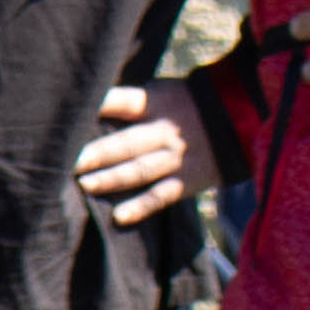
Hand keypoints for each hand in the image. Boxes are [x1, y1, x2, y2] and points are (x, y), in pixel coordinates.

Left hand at [73, 82, 204, 224]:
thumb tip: (86, 106)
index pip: (121, 102)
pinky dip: (141, 207)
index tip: (69, 116)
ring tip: (84, 184)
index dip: (97, 107)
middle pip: (126, 142)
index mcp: (155, 103)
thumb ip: (129, 102)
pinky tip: (119, 217)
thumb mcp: (161, 92)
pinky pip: (162, 195)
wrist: (242, 118)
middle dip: (96, 153)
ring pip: (140, 170)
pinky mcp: (187, 180)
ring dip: (111, 179)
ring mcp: (176, 158)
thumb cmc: (185, 104)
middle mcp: (165, 130)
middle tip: (67, 160)